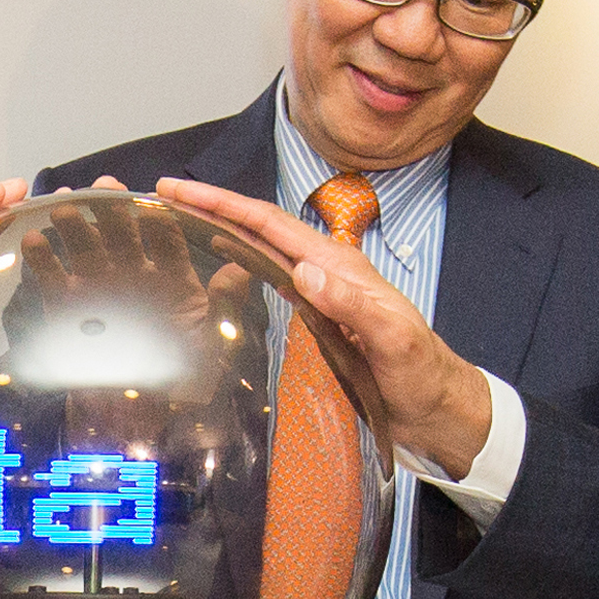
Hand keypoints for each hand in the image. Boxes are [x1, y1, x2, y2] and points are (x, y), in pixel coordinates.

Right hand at [155, 175, 493, 475]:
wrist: (436, 408)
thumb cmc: (422, 374)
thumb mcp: (395, 340)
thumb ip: (354, 305)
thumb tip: (304, 272)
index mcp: (339, 267)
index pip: (271, 224)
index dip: (224, 204)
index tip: (180, 189)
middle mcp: (325, 274)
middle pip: (257, 230)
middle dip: (210, 208)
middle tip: (162, 197)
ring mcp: (318, 298)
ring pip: (258, 255)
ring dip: (218, 237)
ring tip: (176, 229)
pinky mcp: (313, 323)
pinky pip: (266, 288)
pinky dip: (235, 274)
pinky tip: (215, 280)